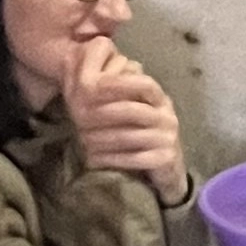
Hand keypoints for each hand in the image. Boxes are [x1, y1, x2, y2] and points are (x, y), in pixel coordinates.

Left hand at [64, 40, 186, 201]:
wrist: (168, 169)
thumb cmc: (142, 134)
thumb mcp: (135, 109)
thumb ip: (118, 92)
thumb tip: (85, 76)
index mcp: (159, 99)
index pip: (144, 84)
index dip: (118, 83)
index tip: (90, 85)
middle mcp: (167, 116)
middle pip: (132, 111)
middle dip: (101, 114)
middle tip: (77, 119)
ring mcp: (168, 139)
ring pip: (129, 136)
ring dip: (101, 138)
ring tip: (81, 140)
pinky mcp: (165, 160)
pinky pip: (134, 158)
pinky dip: (110, 159)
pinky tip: (92, 159)